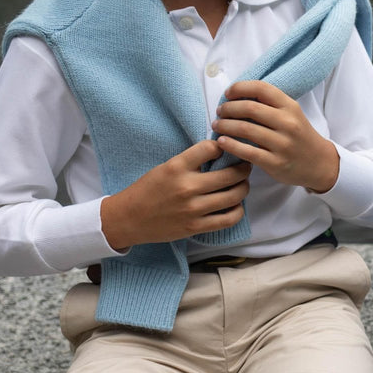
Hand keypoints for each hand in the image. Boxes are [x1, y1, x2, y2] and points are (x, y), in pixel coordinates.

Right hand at [101, 139, 250, 249]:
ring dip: (243, 188)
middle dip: (244, 168)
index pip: (211, 148)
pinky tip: (235, 205)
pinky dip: (238, 210)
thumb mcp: (166, 167)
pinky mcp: (196, 226)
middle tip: (245, 166)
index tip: (226, 149)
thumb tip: (221, 152)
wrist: (128, 218)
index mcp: (177, 167)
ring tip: (242, 184)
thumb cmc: (148, 190)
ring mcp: (193, 209)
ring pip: (234, 195)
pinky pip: (229, 219)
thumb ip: (191, 161)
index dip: (223, 146)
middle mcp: (187, 187)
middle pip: (231, 174)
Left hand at [212, 80, 339, 192]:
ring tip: (217, 126)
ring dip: (225, 126)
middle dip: (228, 108)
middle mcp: (288, 123)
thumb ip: (270, 104)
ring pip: (246, 130)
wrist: (319, 163)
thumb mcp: (292, 114)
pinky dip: (230, 145)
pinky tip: (221, 142)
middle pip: (250, 108)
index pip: (261, 88)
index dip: (239, 88)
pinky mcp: (276, 163)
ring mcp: (282, 144)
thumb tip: (237, 96)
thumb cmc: (299, 136)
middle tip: (219, 112)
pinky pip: (247, 152)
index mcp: (290, 107)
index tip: (227, 94)